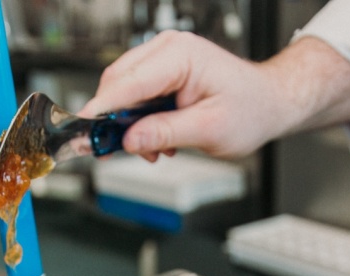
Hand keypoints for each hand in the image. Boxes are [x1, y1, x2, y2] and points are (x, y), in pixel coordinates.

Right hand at [78, 31, 349, 160]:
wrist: (268, 102)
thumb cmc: (250, 110)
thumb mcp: (209, 130)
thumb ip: (167, 133)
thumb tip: (131, 139)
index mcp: (181, 56)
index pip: (129, 83)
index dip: (101, 109)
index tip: (81, 130)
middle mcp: (169, 50)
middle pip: (118, 83)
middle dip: (112, 120)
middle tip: (106, 151)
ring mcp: (164, 58)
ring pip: (123, 90)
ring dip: (128, 124)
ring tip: (154, 149)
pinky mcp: (163, 72)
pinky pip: (136, 95)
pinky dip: (139, 121)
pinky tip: (158, 140)